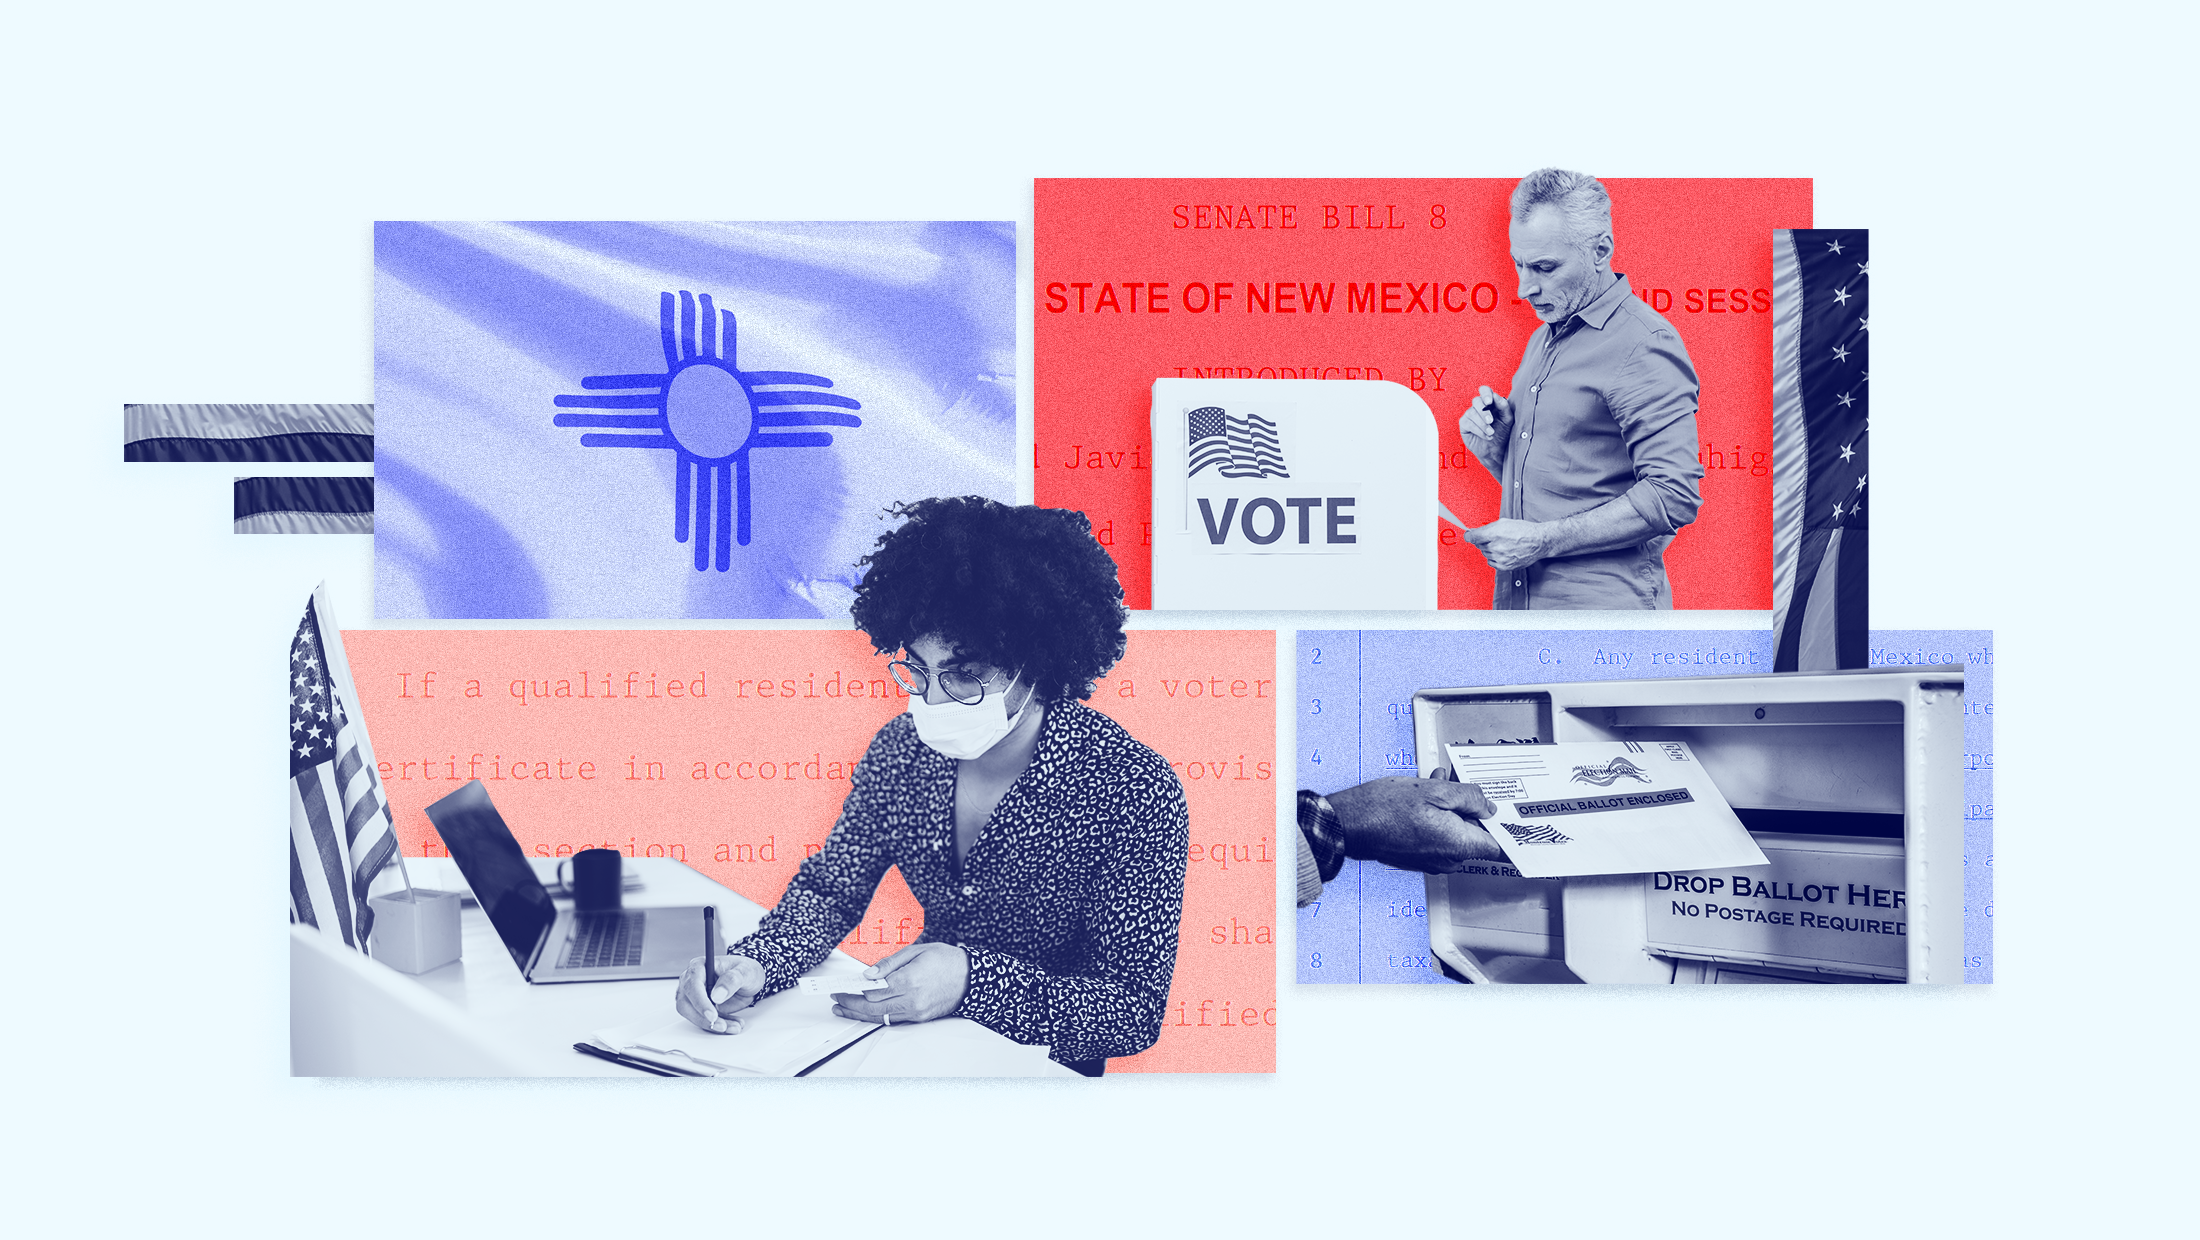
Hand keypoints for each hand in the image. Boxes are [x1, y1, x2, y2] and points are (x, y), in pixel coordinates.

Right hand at [675, 953, 765, 1034]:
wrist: (750, 980)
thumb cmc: (745, 970)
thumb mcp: (745, 971)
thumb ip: (732, 980)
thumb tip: (717, 994)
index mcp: (700, 966)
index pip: (692, 985)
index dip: (700, 1001)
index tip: (712, 1015)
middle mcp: (692, 981)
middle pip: (686, 1003)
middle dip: (704, 1018)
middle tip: (722, 1026)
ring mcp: (694, 996)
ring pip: (693, 1015)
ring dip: (712, 1025)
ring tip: (733, 1026)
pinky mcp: (700, 1008)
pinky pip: (703, 1021)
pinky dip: (716, 1026)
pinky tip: (731, 1025)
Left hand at [830, 942, 968, 1025]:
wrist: (971, 978)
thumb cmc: (946, 960)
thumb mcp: (916, 952)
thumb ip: (890, 964)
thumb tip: (869, 975)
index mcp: (909, 980)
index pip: (873, 991)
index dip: (853, 991)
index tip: (841, 987)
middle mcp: (912, 999)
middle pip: (873, 1007)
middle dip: (851, 1005)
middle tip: (837, 1000)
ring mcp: (916, 1011)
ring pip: (881, 1017)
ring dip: (860, 1014)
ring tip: (844, 1009)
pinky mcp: (920, 1018)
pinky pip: (893, 1019)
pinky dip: (876, 1016)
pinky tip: (866, 1012)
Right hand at [1325, 776, 1503, 873]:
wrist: (1349, 823)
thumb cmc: (1384, 809)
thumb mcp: (1436, 790)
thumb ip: (1470, 797)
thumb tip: (1487, 805)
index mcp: (1459, 844)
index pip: (1500, 847)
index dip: (1508, 830)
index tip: (1514, 820)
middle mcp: (1448, 859)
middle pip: (1476, 835)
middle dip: (1471, 810)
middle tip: (1459, 787)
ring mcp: (1431, 860)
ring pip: (1455, 833)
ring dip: (1450, 810)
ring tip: (1434, 787)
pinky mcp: (1416, 857)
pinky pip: (1437, 837)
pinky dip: (1435, 818)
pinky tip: (1423, 799)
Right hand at [1458, 386, 1513, 446]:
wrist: (1497, 451)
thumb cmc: (1502, 434)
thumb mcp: (1507, 419)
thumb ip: (1503, 406)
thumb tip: (1495, 396)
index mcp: (1490, 403)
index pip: (1485, 391)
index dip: (1485, 394)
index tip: (1489, 402)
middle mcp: (1479, 407)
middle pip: (1476, 401)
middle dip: (1484, 412)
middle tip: (1491, 421)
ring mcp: (1470, 415)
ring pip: (1471, 413)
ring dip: (1482, 424)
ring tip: (1491, 433)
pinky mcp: (1464, 424)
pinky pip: (1468, 423)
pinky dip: (1478, 430)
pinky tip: (1486, 436)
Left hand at [1465, 517, 1548, 570]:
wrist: (1538, 542)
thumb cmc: (1524, 530)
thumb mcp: (1504, 522)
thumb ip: (1487, 528)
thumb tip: (1475, 532)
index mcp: (1494, 534)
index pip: (1472, 537)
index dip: (1470, 535)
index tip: (1470, 536)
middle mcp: (1495, 547)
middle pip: (1479, 546)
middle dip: (1484, 541)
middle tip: (1496, 538)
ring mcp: (1499, 558)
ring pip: (1485, 554)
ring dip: (1490, 549)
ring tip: (1503, 544)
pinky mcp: (1504, 566)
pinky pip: (1491, 562)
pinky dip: (1495, 557)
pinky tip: (1504, 552)